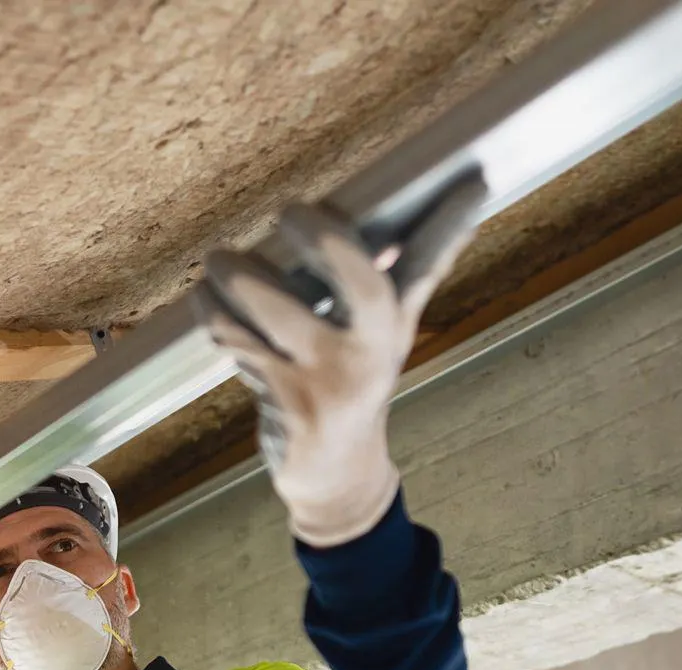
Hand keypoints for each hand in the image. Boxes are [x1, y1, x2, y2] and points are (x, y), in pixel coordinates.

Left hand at [193, 169, 486, 545]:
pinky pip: (239, 342)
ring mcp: (332, 379)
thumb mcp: (390, 331)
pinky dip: (216, 315)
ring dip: (237, 278)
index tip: (474, 182)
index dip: (449, 224)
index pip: (429, 265)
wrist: (336, 475)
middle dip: (324, 238)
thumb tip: (465, 206)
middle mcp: (374, 349)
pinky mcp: (290, 401)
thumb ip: (415, 270)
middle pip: (362, 283)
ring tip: (219, 261)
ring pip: (276, 309)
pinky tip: (208, 301)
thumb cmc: (354, 383)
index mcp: (396, 321)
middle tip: (290, 211)